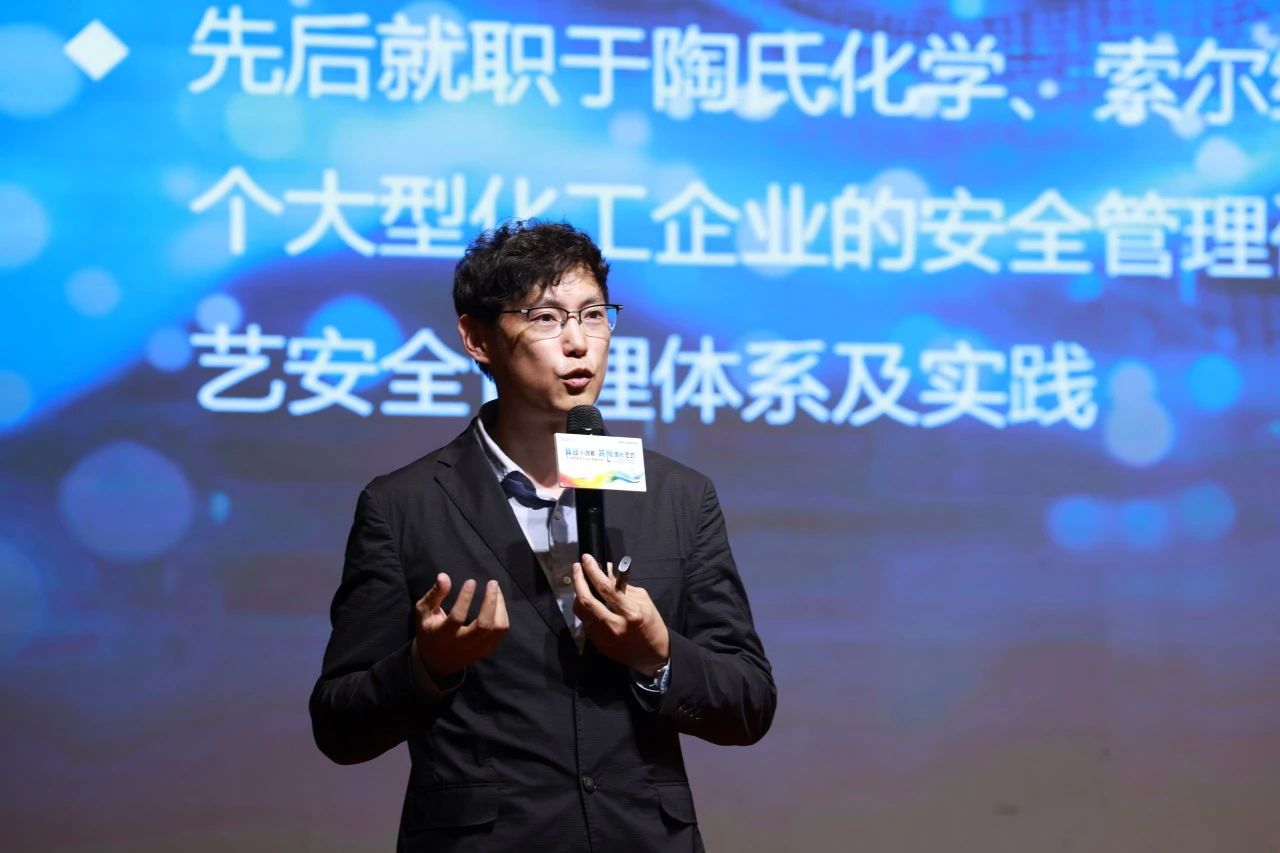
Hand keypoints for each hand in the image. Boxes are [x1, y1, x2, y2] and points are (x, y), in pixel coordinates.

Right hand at [414, 573, 508, 676]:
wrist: (437, 662)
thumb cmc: (429, 630)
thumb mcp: (423, 612)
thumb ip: (434, 595)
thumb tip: (444, 576)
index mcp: (443, 635)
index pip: (457, 617)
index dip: (465, 599)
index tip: (471, 581)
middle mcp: (462, 644)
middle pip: (483, 625)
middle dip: (491, 602)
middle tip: (493, 583)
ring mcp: (476, 649)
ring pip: (497, 629)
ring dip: (500, 607)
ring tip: (496, 590)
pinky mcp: (486, 650)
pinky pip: (501, 632)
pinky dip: (503, 615)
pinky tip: (498, 603)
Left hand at [571, 554, 669, 675]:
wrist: (653, 656)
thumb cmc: (651, 625)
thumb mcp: (643, 601)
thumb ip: (623, 587)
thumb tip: (606, 571)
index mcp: (630, 612)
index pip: (606, 588)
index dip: (593, 571)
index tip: (586, 558)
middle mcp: (614, 625)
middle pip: (586, 600)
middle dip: (578, 580)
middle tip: (577, 567)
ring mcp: (604, 636)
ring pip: (581, 612)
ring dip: (578, 595)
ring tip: (580, 583)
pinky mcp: (598, 644)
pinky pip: (586, 622)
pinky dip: (585, 609)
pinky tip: (589, 601)